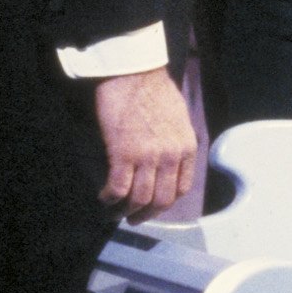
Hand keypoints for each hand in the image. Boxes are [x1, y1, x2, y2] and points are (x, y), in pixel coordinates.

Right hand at [93, 67, 198, 221]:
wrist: (134, 73)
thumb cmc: (154, 90)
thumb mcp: (179, 117)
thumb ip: (177, 140)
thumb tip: (169, 158)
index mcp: (187, 147)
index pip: (182, 187)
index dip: (167, 203)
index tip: (155, 207)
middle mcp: (171, 156)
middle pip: (163, 199)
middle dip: (147, 214)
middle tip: (133, 219)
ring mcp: (149, 157)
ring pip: (140, 199)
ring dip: (126, 211)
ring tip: (114, 213)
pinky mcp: (124, 154)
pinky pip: (118, 188)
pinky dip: (110, 199)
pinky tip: (104, 198)